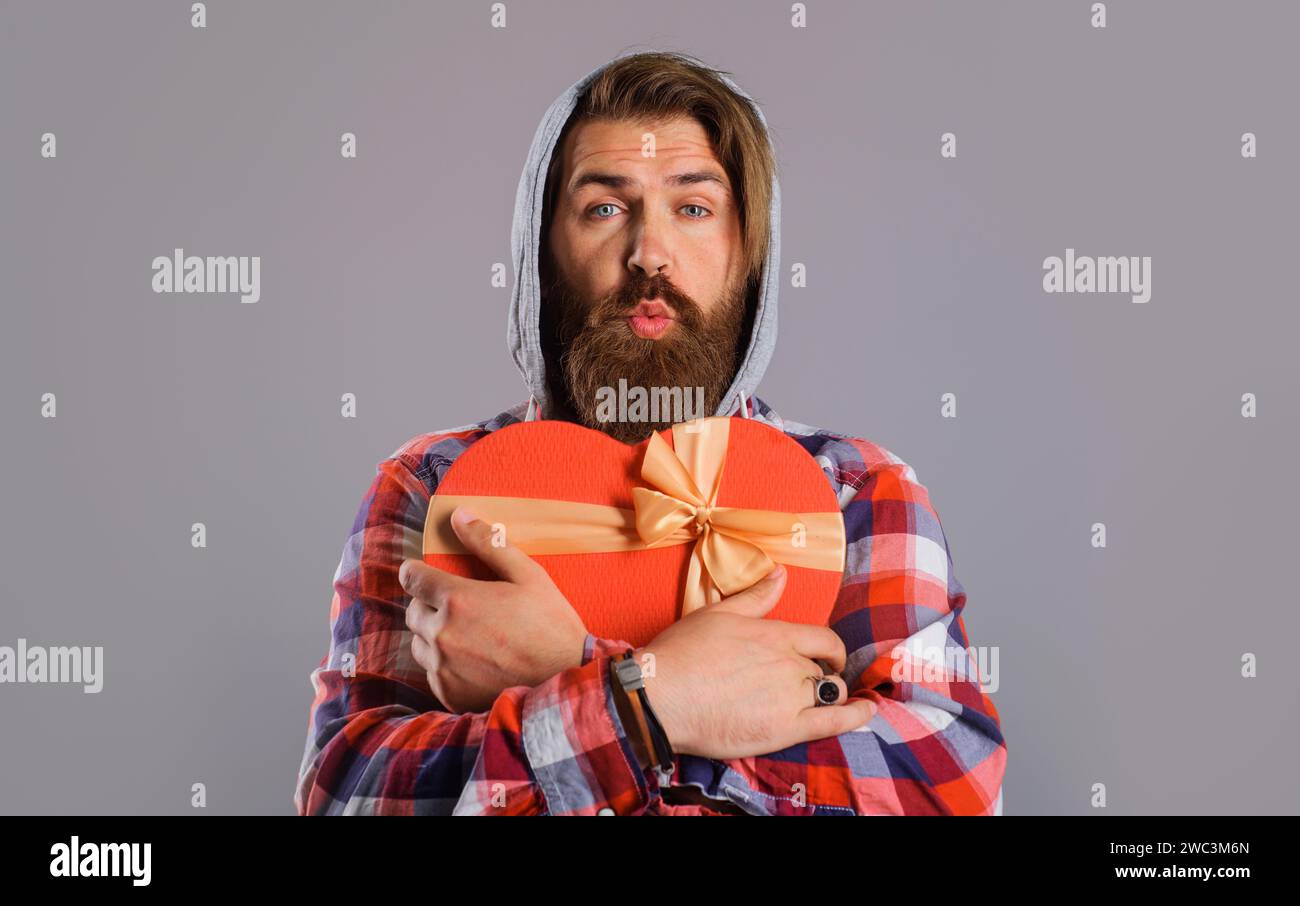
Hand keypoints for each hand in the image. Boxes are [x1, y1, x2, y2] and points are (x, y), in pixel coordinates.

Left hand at [399, 505, 588, 712]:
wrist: (566, 679)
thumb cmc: (551, 625)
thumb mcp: (528, 575)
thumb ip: (489, 543)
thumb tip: (458, 515)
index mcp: (458, 600)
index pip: (411, 578)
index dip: (417, 573)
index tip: (427, 575)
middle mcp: (442, 635)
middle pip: (413, 611)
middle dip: (429, 604)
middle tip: (460, 607)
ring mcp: (443, 668)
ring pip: (419, 644)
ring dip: (434, 636)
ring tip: (467, 636)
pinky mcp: (449, 693)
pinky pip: (432, 673)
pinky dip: (445, 666)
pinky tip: (474, 663)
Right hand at [637, 564, 875, 759]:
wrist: (661, 696)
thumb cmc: (682, 653)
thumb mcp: (718, 613)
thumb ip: (756, 596)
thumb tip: (781, 573)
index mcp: (776, 634)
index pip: (823, 637)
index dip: (831, 648)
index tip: (828, 656)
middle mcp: (790, 663)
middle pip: (824, 668)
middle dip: (820, 675)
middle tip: (807, 684)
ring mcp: (790, 697)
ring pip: (831, 693)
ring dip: (831, 695)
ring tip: (823, 701)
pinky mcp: (785, 729)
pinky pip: (833, 722)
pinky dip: (855, 717)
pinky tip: (866, 713)